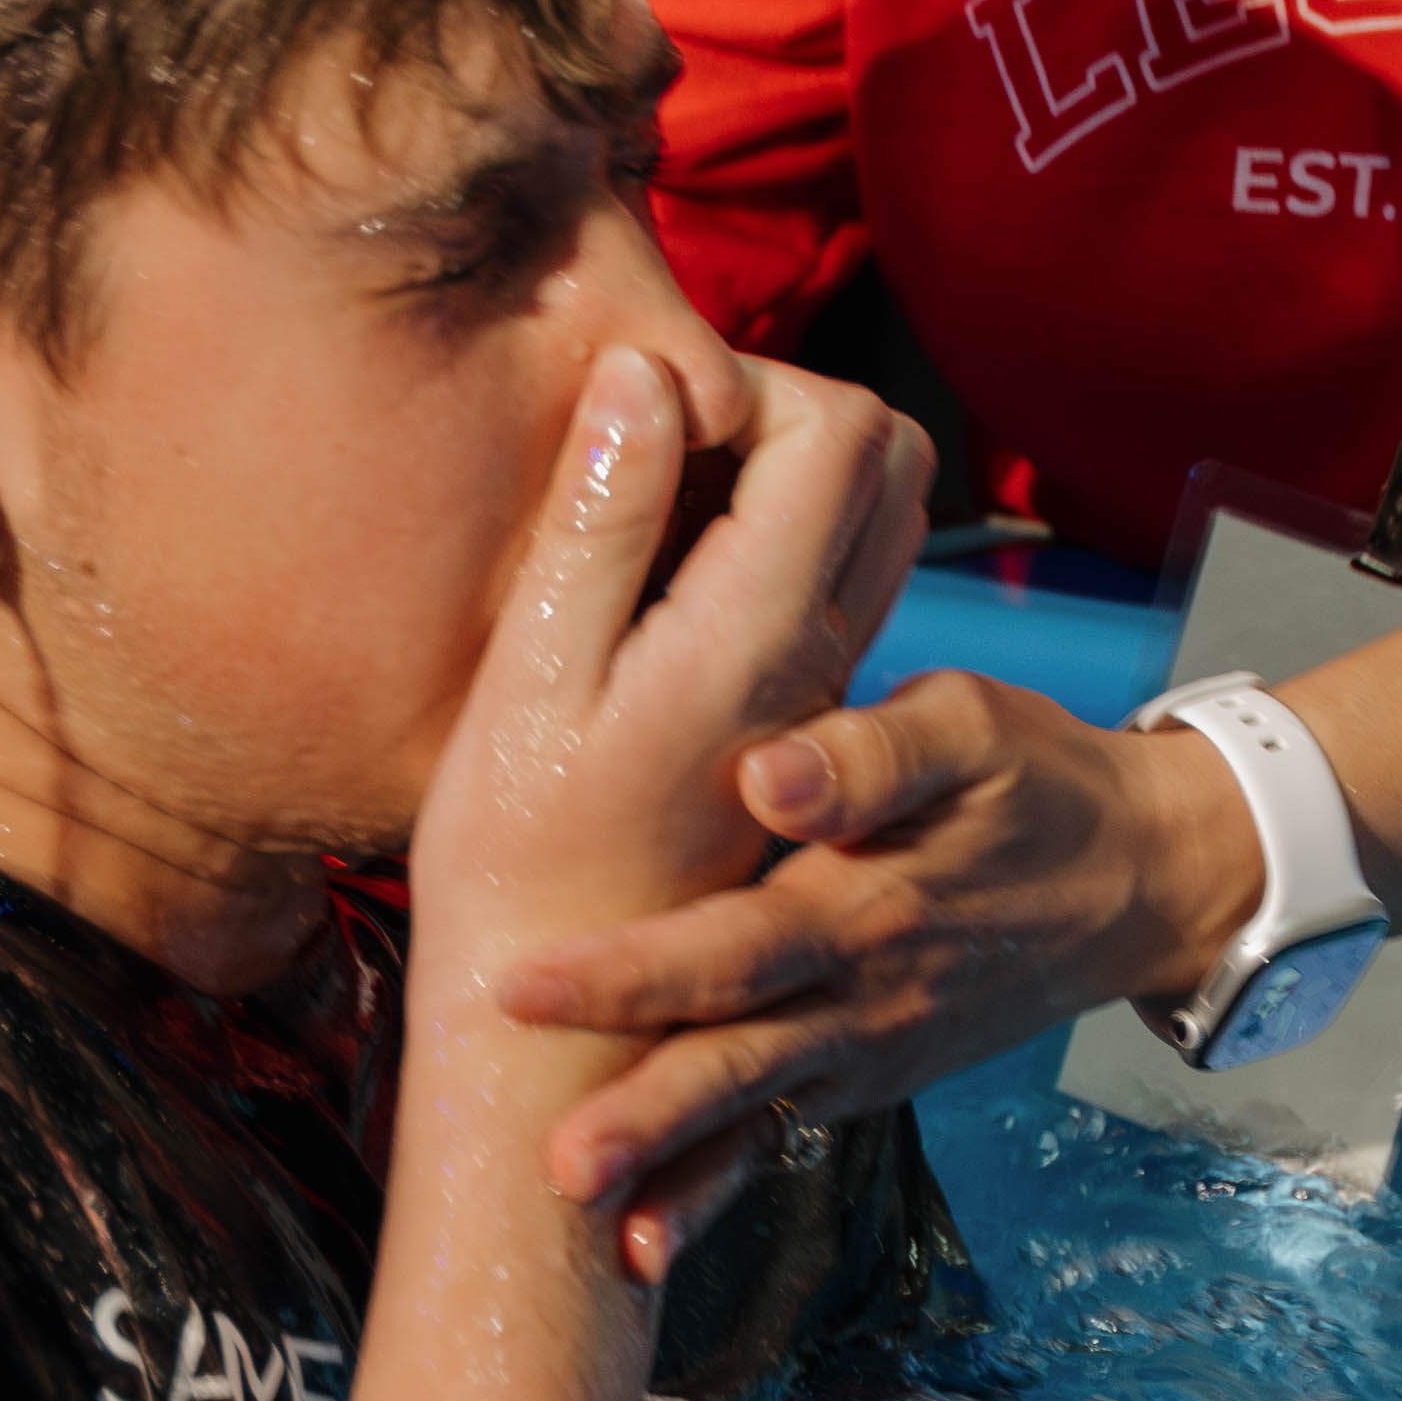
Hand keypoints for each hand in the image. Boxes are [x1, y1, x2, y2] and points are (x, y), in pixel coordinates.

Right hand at [411, 349, 931, 1016]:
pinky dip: (767, 537)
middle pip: (887, 458)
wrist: (561, 1032)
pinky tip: (659, 575)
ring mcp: (816, 692)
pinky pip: (824, 583)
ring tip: (654, 504)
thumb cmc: (514, 861)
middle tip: (661, 442)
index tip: (643, 414)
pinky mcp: (792, 724)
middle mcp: (819, 655)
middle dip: (783, 408)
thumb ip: (602, 519)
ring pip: (867, 520)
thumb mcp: (531, 678)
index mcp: (760, 633)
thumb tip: (651, 368)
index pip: (841, 427)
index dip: (747, 379)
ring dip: (781, 471)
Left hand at [495, 664, 1262, 1215]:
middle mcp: (861, 999)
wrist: (1135, 881)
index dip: (633, 971)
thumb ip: (868, 750)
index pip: (735, 947)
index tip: (525, 984)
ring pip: (756, 1122)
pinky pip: (780, 1137)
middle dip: (643, 1117)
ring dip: (676, 1180)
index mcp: (866, 907)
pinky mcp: (867, 1077)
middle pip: (737, 1063)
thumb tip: (763, 778)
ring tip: (596, 1235)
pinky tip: (641, 1235)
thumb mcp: (966, 726)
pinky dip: (716, 1188)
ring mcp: (867, 1054)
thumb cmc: (1030, 780)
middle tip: (551, 1164)